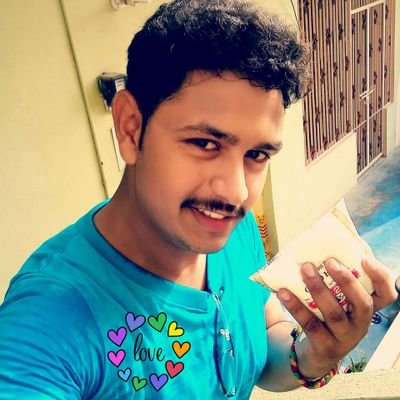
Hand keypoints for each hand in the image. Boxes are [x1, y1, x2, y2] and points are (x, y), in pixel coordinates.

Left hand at [277, 256, 396, 378]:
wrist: (318, 351)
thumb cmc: (329, 313)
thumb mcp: (339, 299)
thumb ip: (339, 276)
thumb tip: (332, 243)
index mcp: (367, 308)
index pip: (387, 295)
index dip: (381, 277)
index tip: (365, 259)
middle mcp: (361, 324)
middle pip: (363, 304)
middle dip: (347, 281)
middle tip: (329, 261)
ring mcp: (344, 338)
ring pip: (334, 314)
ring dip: (319, 290)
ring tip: (305, 269)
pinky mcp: (325, 346)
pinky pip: (310, 324)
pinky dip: (296, 307)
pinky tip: (283, 292)